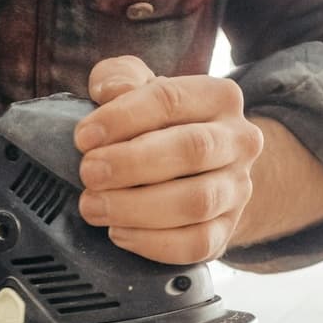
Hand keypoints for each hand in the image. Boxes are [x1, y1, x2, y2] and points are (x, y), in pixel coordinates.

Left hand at [74, 56, 263, 264]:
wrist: (203, 170)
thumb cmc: (161, 124)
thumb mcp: (141, 88)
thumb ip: (121, 78)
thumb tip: (110, 91)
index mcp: (219, 97)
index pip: (170, 99)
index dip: (122, 118)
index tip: (83, 137)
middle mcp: (239, 141)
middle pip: (191, 150)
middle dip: (131, 164)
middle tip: (88, 173)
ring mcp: (237, 189)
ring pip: (196, 202)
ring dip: (136, 207)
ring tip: (94, 206)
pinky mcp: (227, 230)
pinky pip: (196, 244)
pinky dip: (152, 242)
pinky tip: (119, 233)